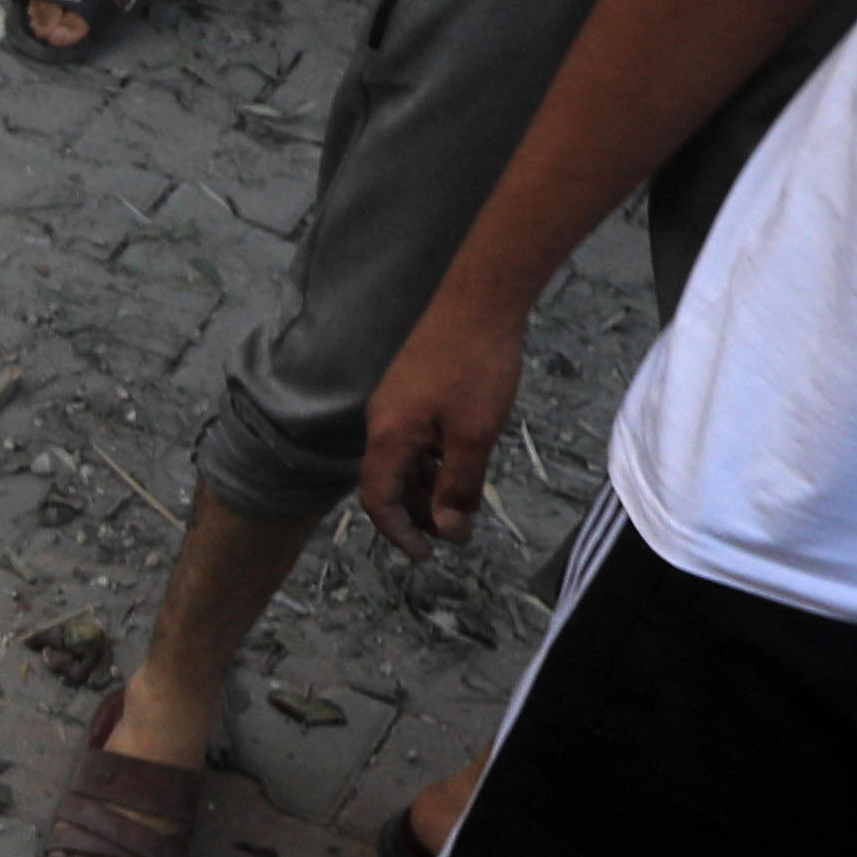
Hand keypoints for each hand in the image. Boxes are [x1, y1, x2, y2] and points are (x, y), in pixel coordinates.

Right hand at [357, 293, 525, 556]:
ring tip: (463, 503)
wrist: (479, 300)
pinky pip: (415, 438)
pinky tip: (462, 462)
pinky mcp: (413, 388)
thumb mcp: (474, 435)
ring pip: (405, 461)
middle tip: (456, 532)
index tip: (426, 556)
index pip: (377, 500)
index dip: (398, 533)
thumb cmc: (476, 365)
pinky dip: (434, 460)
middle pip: (389, 483)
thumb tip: (445, 527)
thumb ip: (457, 485)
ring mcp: (397, 403)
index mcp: (389, 437)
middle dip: (419, 514)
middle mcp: (383, 422)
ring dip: (429, 488)